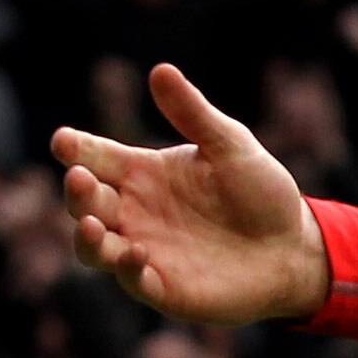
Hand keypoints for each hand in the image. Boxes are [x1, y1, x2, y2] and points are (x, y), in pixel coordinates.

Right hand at [56, 63, 332, 322]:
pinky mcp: (164, 287)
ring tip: (90, 223)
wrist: (294, 246)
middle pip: (86, 200)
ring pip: (95, 246)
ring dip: (87, 236)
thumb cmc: (260, 192)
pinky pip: (133, 280)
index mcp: (143, 173)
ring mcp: (144, 250)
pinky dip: (127, 269)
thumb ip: (194, 114)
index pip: (96, 156)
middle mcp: (134, 211)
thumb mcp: (231, 146)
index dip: (75, 148)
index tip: (63, 141)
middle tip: (78, 176)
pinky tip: (136, 253)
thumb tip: (160, 70)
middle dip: (77, 190)